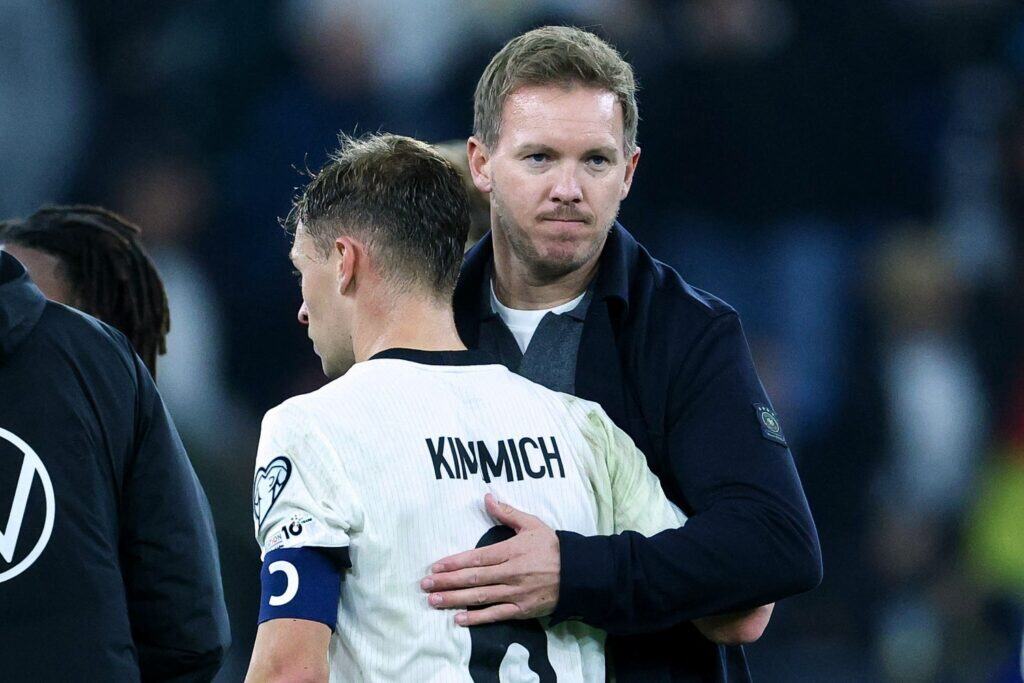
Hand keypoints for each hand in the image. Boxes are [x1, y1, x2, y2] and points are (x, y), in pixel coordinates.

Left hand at [421, 494, 559, 625]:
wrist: (579, 573)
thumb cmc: (553, 546)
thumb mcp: (532, 524)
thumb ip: (507, 513)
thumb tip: (487, 496)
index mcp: (512, 551)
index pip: (478, 558)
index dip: (455, 562)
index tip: (436, 566)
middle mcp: (511, 573)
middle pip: (474, 578)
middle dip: (447, 582)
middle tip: (425, 584)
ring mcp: (516, 593)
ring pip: (481, 597)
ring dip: (455, 600)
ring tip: (434, 601)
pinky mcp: (522, 610)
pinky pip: (496, 615)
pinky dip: (477, 618)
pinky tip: (459, 619)